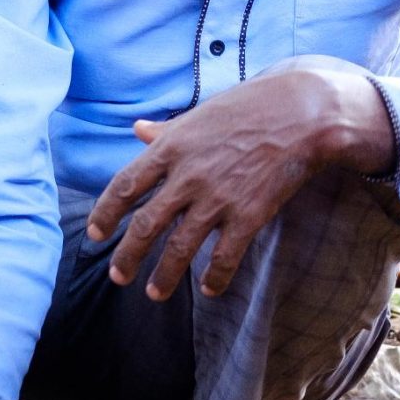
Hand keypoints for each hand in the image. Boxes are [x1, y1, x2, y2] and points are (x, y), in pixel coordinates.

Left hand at [86, 59, 392, 300]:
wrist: (304, 112)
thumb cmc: (251, 106)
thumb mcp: (201, 113)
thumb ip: (167, 130)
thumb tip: (138, 129)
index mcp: (172, 147)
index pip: (126, 185)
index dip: (106, 212)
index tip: (95, 234)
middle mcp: (188, 175)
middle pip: (145, 224)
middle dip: (128, 256)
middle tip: (118, 276)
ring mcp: (218, 197)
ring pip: (179, 247)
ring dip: (164, 275)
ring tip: (155, 293)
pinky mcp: (249, 214)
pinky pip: (225, 255)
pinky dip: (215, 275)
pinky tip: (209, 289)